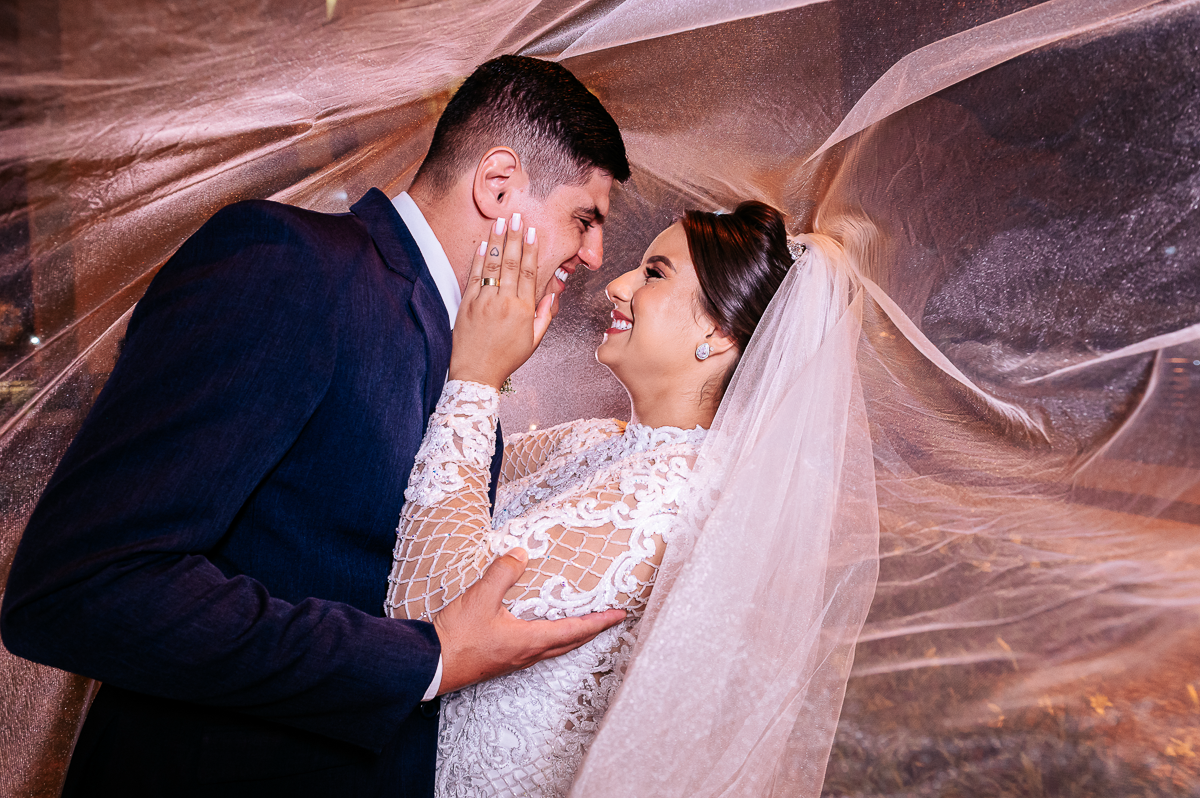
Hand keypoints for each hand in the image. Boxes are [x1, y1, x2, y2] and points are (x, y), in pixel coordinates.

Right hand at [432, 547, 625, 694]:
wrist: (429, 665)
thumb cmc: (457, 637)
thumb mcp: (481, 597)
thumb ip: (504, 572)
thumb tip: (522, 553)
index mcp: (529, 641)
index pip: (574, 630)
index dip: (599, 622)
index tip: (618, 615)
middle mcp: (527, 654)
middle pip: (569, 644)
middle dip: (591, 631)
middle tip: (608, 620)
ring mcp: (514, 660)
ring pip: (554, 649)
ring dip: (572, 637)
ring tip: (582, 625)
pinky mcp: (501, 661)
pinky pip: (537, 651)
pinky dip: (551, 640)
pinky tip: (541, 631)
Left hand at [448, 216, 558, 389]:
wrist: (476, 373)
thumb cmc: (506, 359)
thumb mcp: (533, 341)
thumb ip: (544, 316)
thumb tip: (552, 296)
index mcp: (523, 310)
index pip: (529, 273)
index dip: (531, 250)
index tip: (531, 232)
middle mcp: (505, 302)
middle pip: (511, 263)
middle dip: (514, 238)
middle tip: (516, 217)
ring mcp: (484, 301)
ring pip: (492, 265)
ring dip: (496, 241)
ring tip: (500, 222)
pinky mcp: (467, 304)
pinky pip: (473, 276)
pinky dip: (477, 259)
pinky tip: (481, 244)